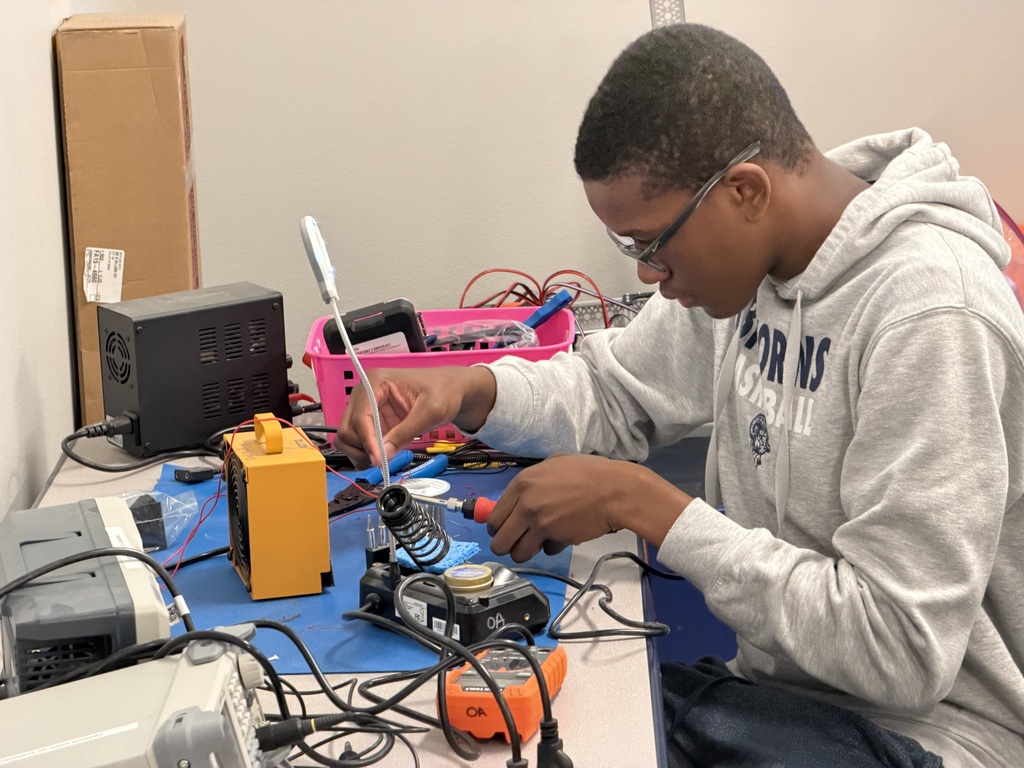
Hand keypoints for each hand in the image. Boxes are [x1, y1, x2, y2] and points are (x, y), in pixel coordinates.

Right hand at [333, 366, 496, 468]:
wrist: (452, 389)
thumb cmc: (444, 391)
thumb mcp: (430, 412)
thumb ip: (406, 432)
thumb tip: (383, 454)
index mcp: (375, 381)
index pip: (360, 416)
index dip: (367, 441)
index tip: (378, 460)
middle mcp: (364, 393)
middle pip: (347, 428)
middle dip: (361, 448)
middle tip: (381, 462)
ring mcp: (367, 408)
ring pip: (348, 438)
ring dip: (360, 453)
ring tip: (383, 460)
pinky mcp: (373, 421)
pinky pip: (360, 442)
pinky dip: (367, 453)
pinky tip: (383, 456)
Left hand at [487, 454, 693, 561]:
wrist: (614, 490)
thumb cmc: (588, 471)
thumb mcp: (554, 463)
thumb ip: (533, 479)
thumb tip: (519, 496)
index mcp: (522, 484)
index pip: (494, 517)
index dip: (497, 527)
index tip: (504, 529)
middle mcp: (526, 506)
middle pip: (499, 542)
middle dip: (505, 545)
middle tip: (516, 542)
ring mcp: (540, 525)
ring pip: (518, 553)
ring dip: (526, 551)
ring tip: (536, 543)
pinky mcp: (557, 539)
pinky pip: (545, 551)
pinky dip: (552, 547)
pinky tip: (561, 535)